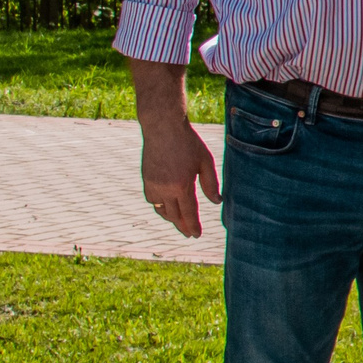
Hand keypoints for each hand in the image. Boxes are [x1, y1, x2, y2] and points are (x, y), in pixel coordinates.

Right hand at [141, 119, 221, 238]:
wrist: (163, 128)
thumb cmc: (188, 143)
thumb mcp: (205, 162)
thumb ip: (211, 184)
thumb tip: (216, 202)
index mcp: (181, 185)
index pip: (189, 213)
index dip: (193, 226)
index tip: (196, 235)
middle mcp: (164, 188)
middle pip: (174, 215)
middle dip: (182, 226)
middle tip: (189, 234)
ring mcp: (152, 184)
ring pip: (161, 209)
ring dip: (170, 217)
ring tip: (180, 221)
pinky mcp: (146, 179)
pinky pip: (152, 199)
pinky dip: (160, 206)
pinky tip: (167, 206)